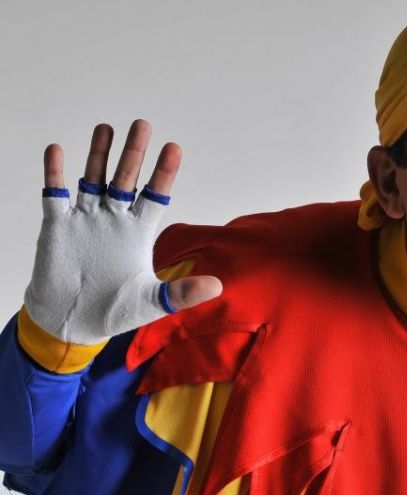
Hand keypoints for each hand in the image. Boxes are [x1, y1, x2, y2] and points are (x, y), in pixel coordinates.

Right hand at [24, 120, 221, 344]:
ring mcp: (86, 220)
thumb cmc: (114, 311)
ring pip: (93, 179)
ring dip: (98, 155)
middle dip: (134, 152)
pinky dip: (55, 173)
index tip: (173, 147)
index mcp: (139, 231)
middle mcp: (114, 219)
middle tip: (143, 125)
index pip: (155, 194)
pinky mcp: (58, 227)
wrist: (72, 323)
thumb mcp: (152, 302)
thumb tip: (218, 286)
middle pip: (126, 178)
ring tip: (106, 128)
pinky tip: (57, 150)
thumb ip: (182, 293)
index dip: (164, 172)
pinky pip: (55, 195)